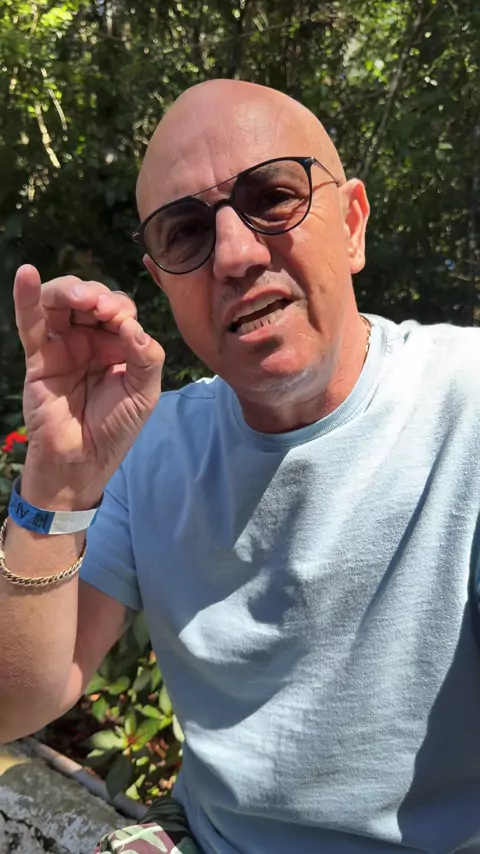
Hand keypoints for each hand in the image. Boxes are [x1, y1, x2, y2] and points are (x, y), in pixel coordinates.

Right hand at [14, 265, 164, 507]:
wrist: (81, 462)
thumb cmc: (115, 430)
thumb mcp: (144, 394)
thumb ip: (146, 358)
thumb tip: (132, 325)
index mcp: (118, 345)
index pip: (120, 310)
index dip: (121, 309)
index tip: (124, 323)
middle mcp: (90, 340)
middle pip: (90, 298)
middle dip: (98, 296)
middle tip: (104, 310)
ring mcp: (62, 346)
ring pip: (60, 302)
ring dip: (71, 291)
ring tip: (81, 299)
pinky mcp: (38, 356)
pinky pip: (30, 322)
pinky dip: (26, 296)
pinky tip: (26, 274)